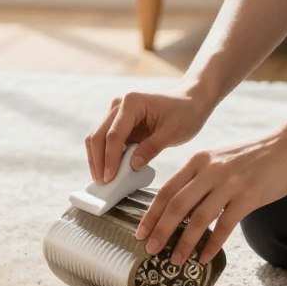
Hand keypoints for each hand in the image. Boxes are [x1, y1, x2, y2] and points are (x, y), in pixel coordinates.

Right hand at [86, 88, 212, 181]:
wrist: (190, 102)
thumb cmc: (185, 113)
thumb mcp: (172, 132)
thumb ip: (151, 148)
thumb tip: (132, 166)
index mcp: (131, 103)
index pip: (114, 135)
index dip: (110, 158)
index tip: (109, 178)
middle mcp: (118, 105)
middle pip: (98, 136)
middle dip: (98, 161)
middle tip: (102, 183)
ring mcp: (115, 113)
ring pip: (96, 138)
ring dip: (97, 159)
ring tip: (103, 180)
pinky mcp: (118, 123)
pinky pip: (105, 141)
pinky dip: (104, 156)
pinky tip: (108, 171)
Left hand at [134, 131, 286, 265]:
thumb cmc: (254, 157)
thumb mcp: (219, 160)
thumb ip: (200, 178)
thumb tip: (179, 208)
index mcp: (198, 160)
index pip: (167, 190)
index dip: (151, 213)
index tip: (140, 232)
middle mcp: (210, 170)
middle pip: (176, 205)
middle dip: (160, 231)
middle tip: (149, 250)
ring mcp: (229, 183)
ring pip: (198, 218)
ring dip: (184, 243)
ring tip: (174, 260)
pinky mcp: (249, 196)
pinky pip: (224, 225)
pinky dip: (211, 244)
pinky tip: (203, 258)